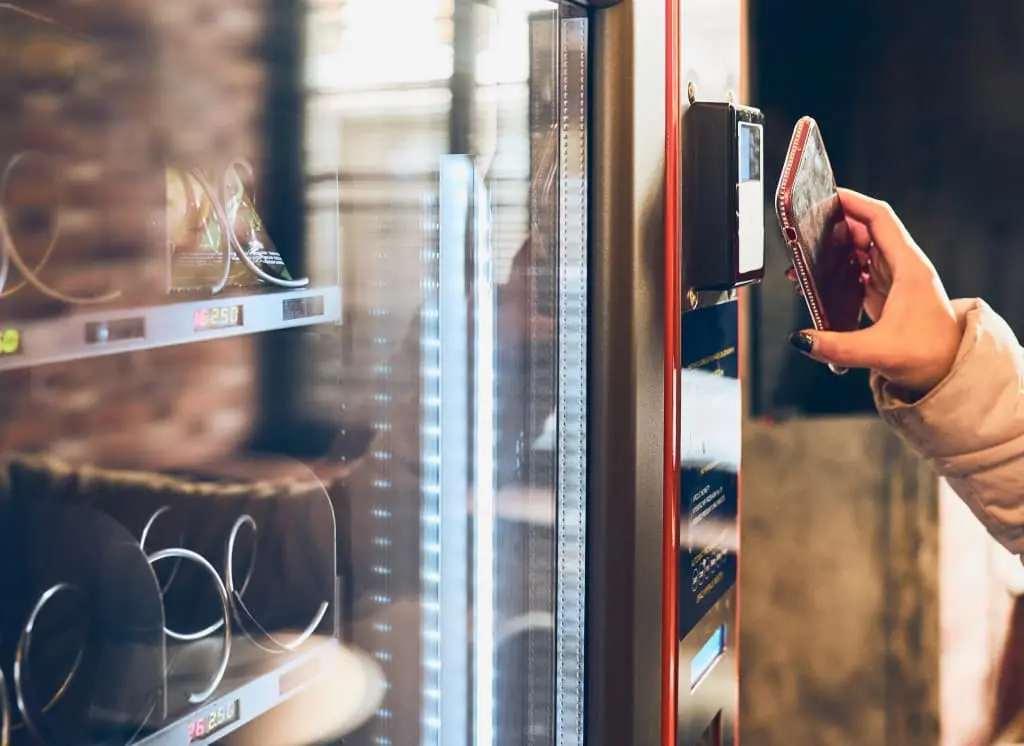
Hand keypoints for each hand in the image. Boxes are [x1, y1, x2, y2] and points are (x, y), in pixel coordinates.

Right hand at [786, 188, 964, 395]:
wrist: (951, 371)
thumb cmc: (929, 356)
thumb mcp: (880, 352)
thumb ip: (837, 347)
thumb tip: (801, 340)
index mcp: (909, 268)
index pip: (880, 219)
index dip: (853, 203)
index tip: (827, 196)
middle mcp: (903, 268)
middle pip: (866, 231)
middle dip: (834, 227)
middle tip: (803, 230)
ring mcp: (895, 280)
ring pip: (861, 250)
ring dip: (834, 249)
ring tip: (805, 259)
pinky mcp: (888, 294)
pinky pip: (859, 270)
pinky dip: (839, 269)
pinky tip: (819, 280)